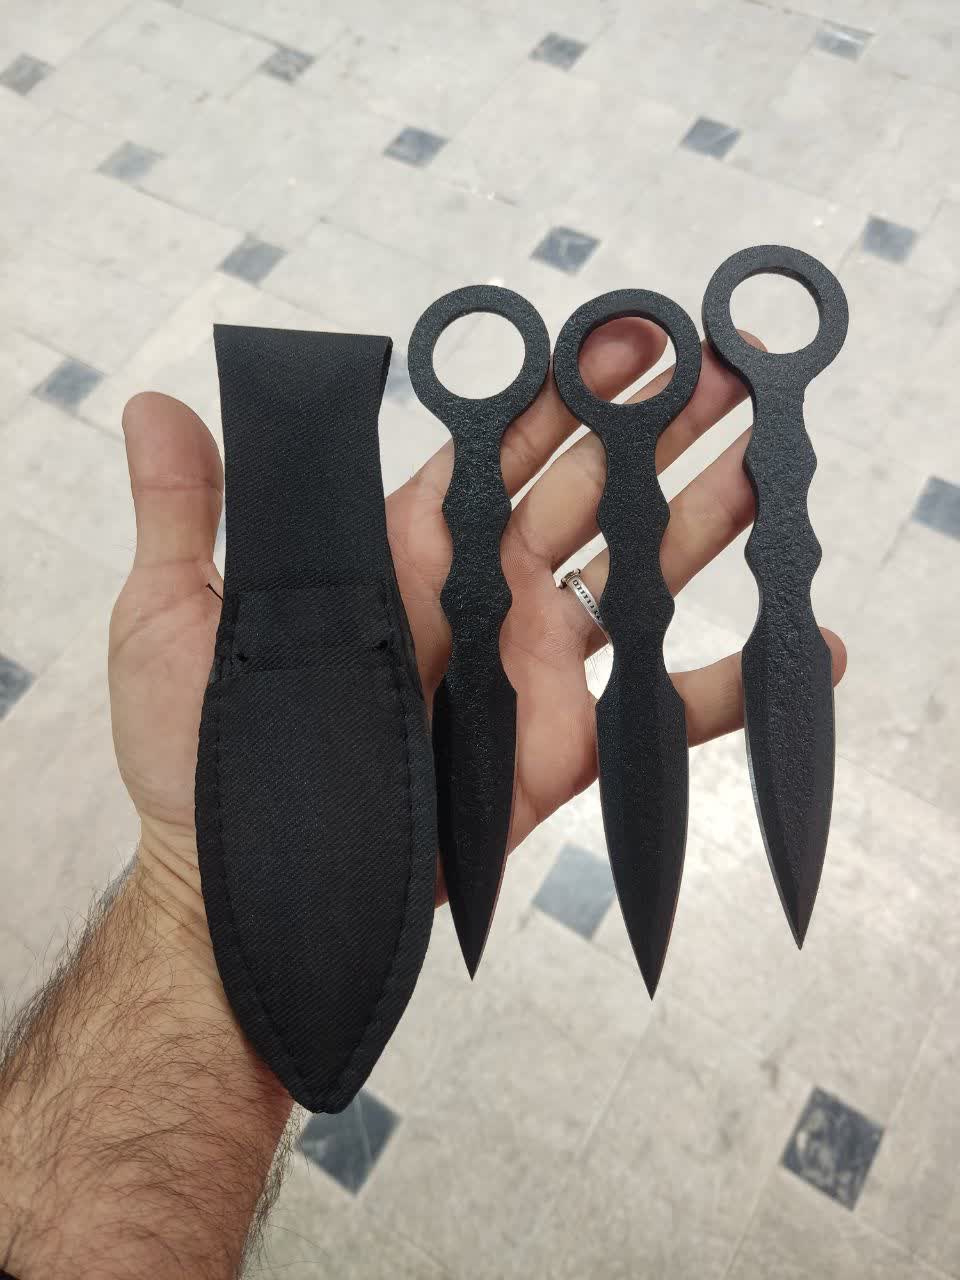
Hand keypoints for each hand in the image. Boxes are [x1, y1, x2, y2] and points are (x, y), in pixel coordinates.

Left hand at [108, 321, 845, 937]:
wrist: (253, 886)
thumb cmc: (202, 758)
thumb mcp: (172, 620)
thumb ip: (184, 512)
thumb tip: (156, 404)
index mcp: (407, 552)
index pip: (497, 446)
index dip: (558, 389)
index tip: (617, 335)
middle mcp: (485, 596)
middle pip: (589, 490)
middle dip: (659, 427)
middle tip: (730, 367)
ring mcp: (535, 668)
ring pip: (639, 574)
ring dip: (709, 517)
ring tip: (773, 461)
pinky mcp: (567, 746)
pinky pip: (665, 708)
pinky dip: (735, 681)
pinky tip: (803, 644)